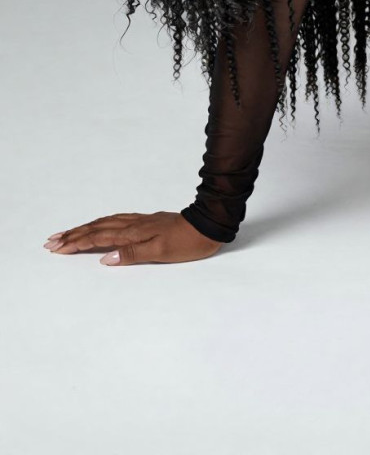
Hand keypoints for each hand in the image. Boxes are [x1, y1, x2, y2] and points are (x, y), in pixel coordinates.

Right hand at [42, 211, 222, 264]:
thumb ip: (132, 254)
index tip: (56, 247)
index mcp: (134, 233)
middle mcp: (134, 225)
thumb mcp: (161, 252)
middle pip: (97, 227)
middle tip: (51, 241)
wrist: (209, 224)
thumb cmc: (187, 243)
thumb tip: (104, 258)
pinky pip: (117, 220)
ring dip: (85, 228)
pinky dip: (101, 223)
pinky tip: (99, 225)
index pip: (99, 237)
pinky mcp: (148, 221)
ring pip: (106, 222)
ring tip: (68, 233)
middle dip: (73, 234)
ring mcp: (141, 221)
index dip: (77, 242)